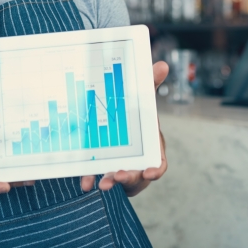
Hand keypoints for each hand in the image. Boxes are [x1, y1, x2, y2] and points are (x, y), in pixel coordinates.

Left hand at [80, 61, 168, 196]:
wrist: (114, 125)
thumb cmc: (135, 117)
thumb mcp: (141, 100)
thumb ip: (150, 84)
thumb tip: (162, 64)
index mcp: (150, 146)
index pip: (158, 161)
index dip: (156, 169)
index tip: (149, 172)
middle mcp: (138, 161)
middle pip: (137, 174)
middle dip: (129, 177)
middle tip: (117, 175)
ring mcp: (121, 168)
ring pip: (118, 179)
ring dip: (110, 182)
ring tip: (101, 183)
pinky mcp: (104, 171)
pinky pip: (99, 178)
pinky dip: (92, 180)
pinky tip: (85, 182)